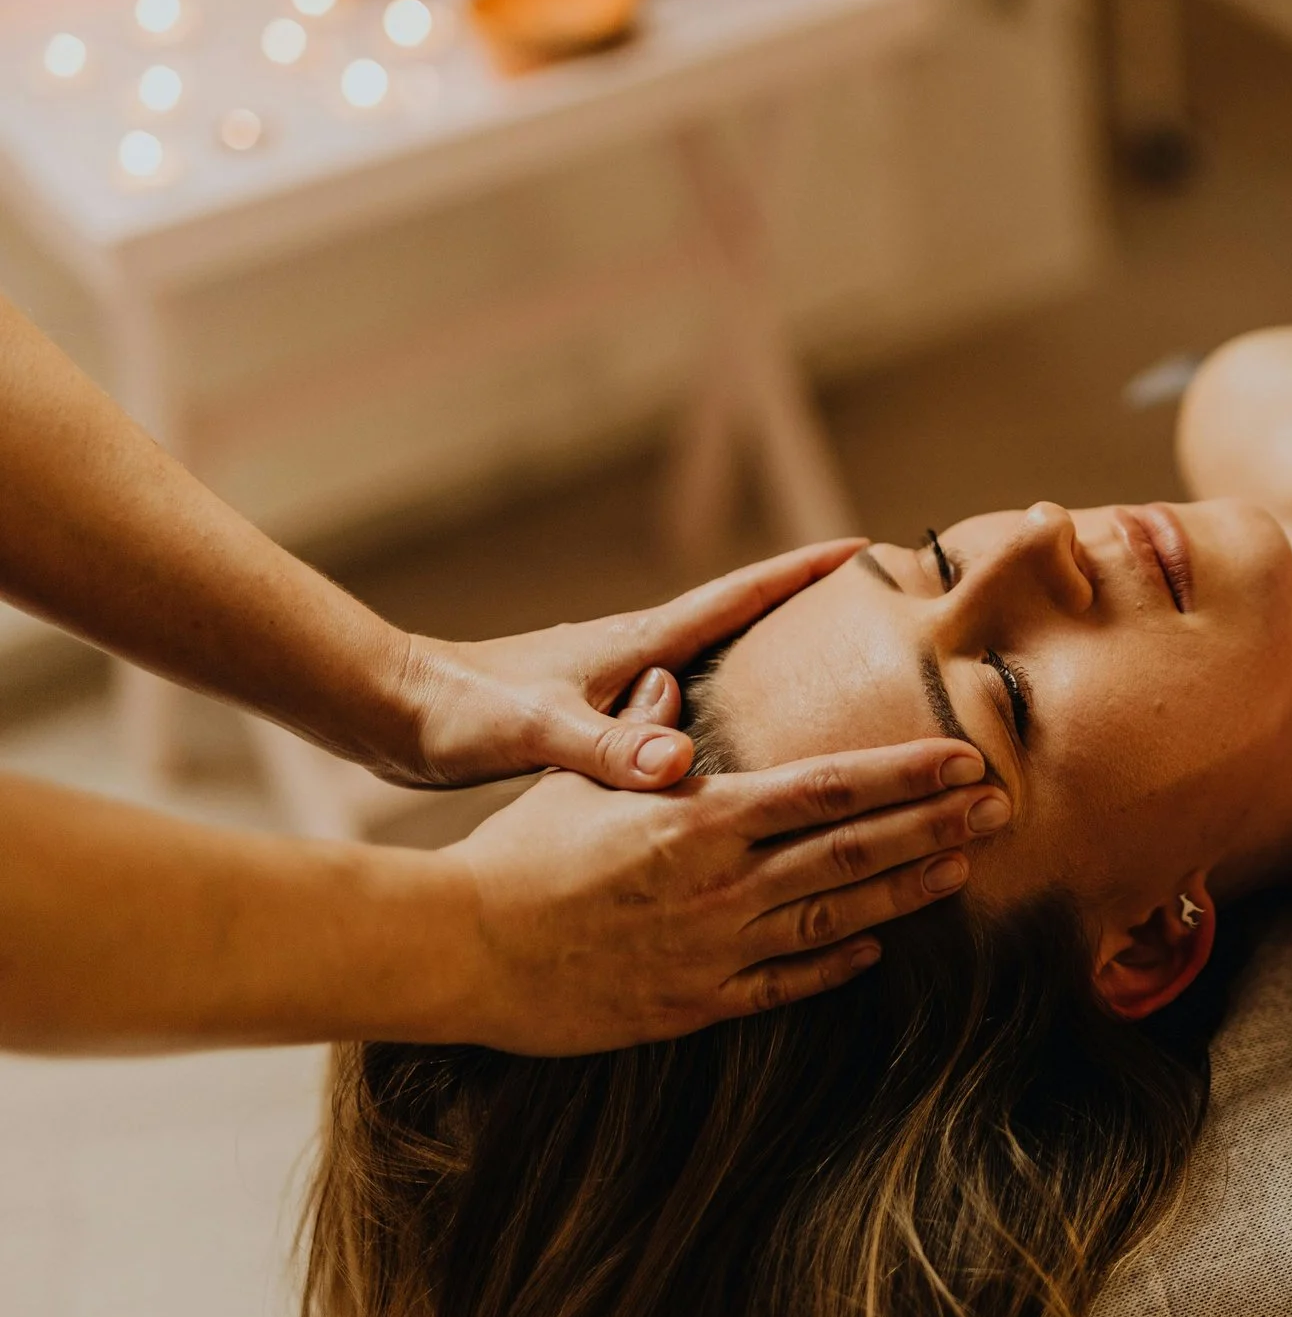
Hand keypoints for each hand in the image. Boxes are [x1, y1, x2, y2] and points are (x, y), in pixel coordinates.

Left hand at [377, 541, 864, 789]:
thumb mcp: (538, 736)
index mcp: (639, 646)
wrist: (392, 712)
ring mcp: (619, 680)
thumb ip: (609, 751)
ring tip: (830, 681)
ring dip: (770, 662)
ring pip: (716, 664)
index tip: (864, 549)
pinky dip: (725, 710)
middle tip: (873, 610)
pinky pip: (685, 703)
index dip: (805, 572)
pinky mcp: (599, 712)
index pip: (741, 596)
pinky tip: (734, 747)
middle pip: (744, 622)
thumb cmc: (459, 714)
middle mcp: (638, 653)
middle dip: (807, 611)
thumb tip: (679, 767)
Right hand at [439, 735, 1007, 1053]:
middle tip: (1001, 805)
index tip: (965, 757)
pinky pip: (786, 983)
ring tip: (965, 866)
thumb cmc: (516, 853)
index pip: (829, 788)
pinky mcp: (695, 1005)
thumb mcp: (580, 781)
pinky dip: (838, 964)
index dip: (905, 773)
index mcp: (701, 819)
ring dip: (908, 891)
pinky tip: (880, 948)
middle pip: (853, 850)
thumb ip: (641, 736)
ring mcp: (715, 949)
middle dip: (935, 825)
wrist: (458, 950)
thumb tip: (666, 684)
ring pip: (838, 917)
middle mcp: (722, 883)